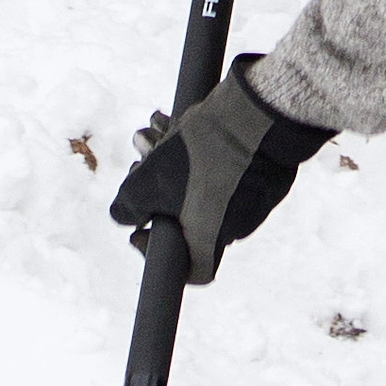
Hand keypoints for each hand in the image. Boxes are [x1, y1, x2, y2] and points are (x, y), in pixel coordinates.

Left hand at [108, 57, 326, 280]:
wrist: (259, 115)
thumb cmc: (203, 157)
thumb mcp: (151, 180)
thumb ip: (130, 204)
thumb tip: (120, 216)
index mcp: (213, 238)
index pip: (193, 271)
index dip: (160, 253)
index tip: (143, 229)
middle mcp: (238, 225)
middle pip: (188, 214)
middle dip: (158, 184)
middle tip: (144, 152)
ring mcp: (256, 198)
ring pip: (203, 183)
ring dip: (174, 156)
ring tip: (158, 125)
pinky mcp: (265, 170)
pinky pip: (227, 166)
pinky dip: (202, 148)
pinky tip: (181, 119)